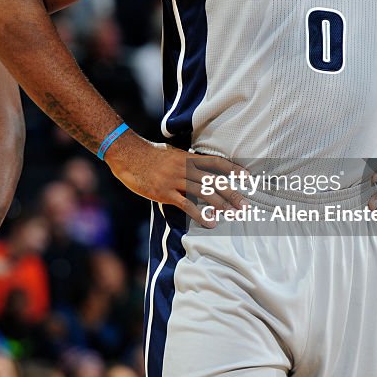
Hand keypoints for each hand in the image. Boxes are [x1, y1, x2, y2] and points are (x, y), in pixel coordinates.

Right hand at [105, 131, 249, 228]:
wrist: (128, 155)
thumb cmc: (150, 155)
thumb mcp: (172, 153)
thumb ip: (187, 161)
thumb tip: (201, 169)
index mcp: (188, 157)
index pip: (216, 162)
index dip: (233, 169)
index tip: (247, 177)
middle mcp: (184, 167)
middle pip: (214, 180)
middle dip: (232, 193)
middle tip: (245, 205)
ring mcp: (175, 180)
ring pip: (203, 192)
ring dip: (221, 204)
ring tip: (233, 214)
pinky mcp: (164, 193)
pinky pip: (186, 205)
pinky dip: (200, 215)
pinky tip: (210, 223)